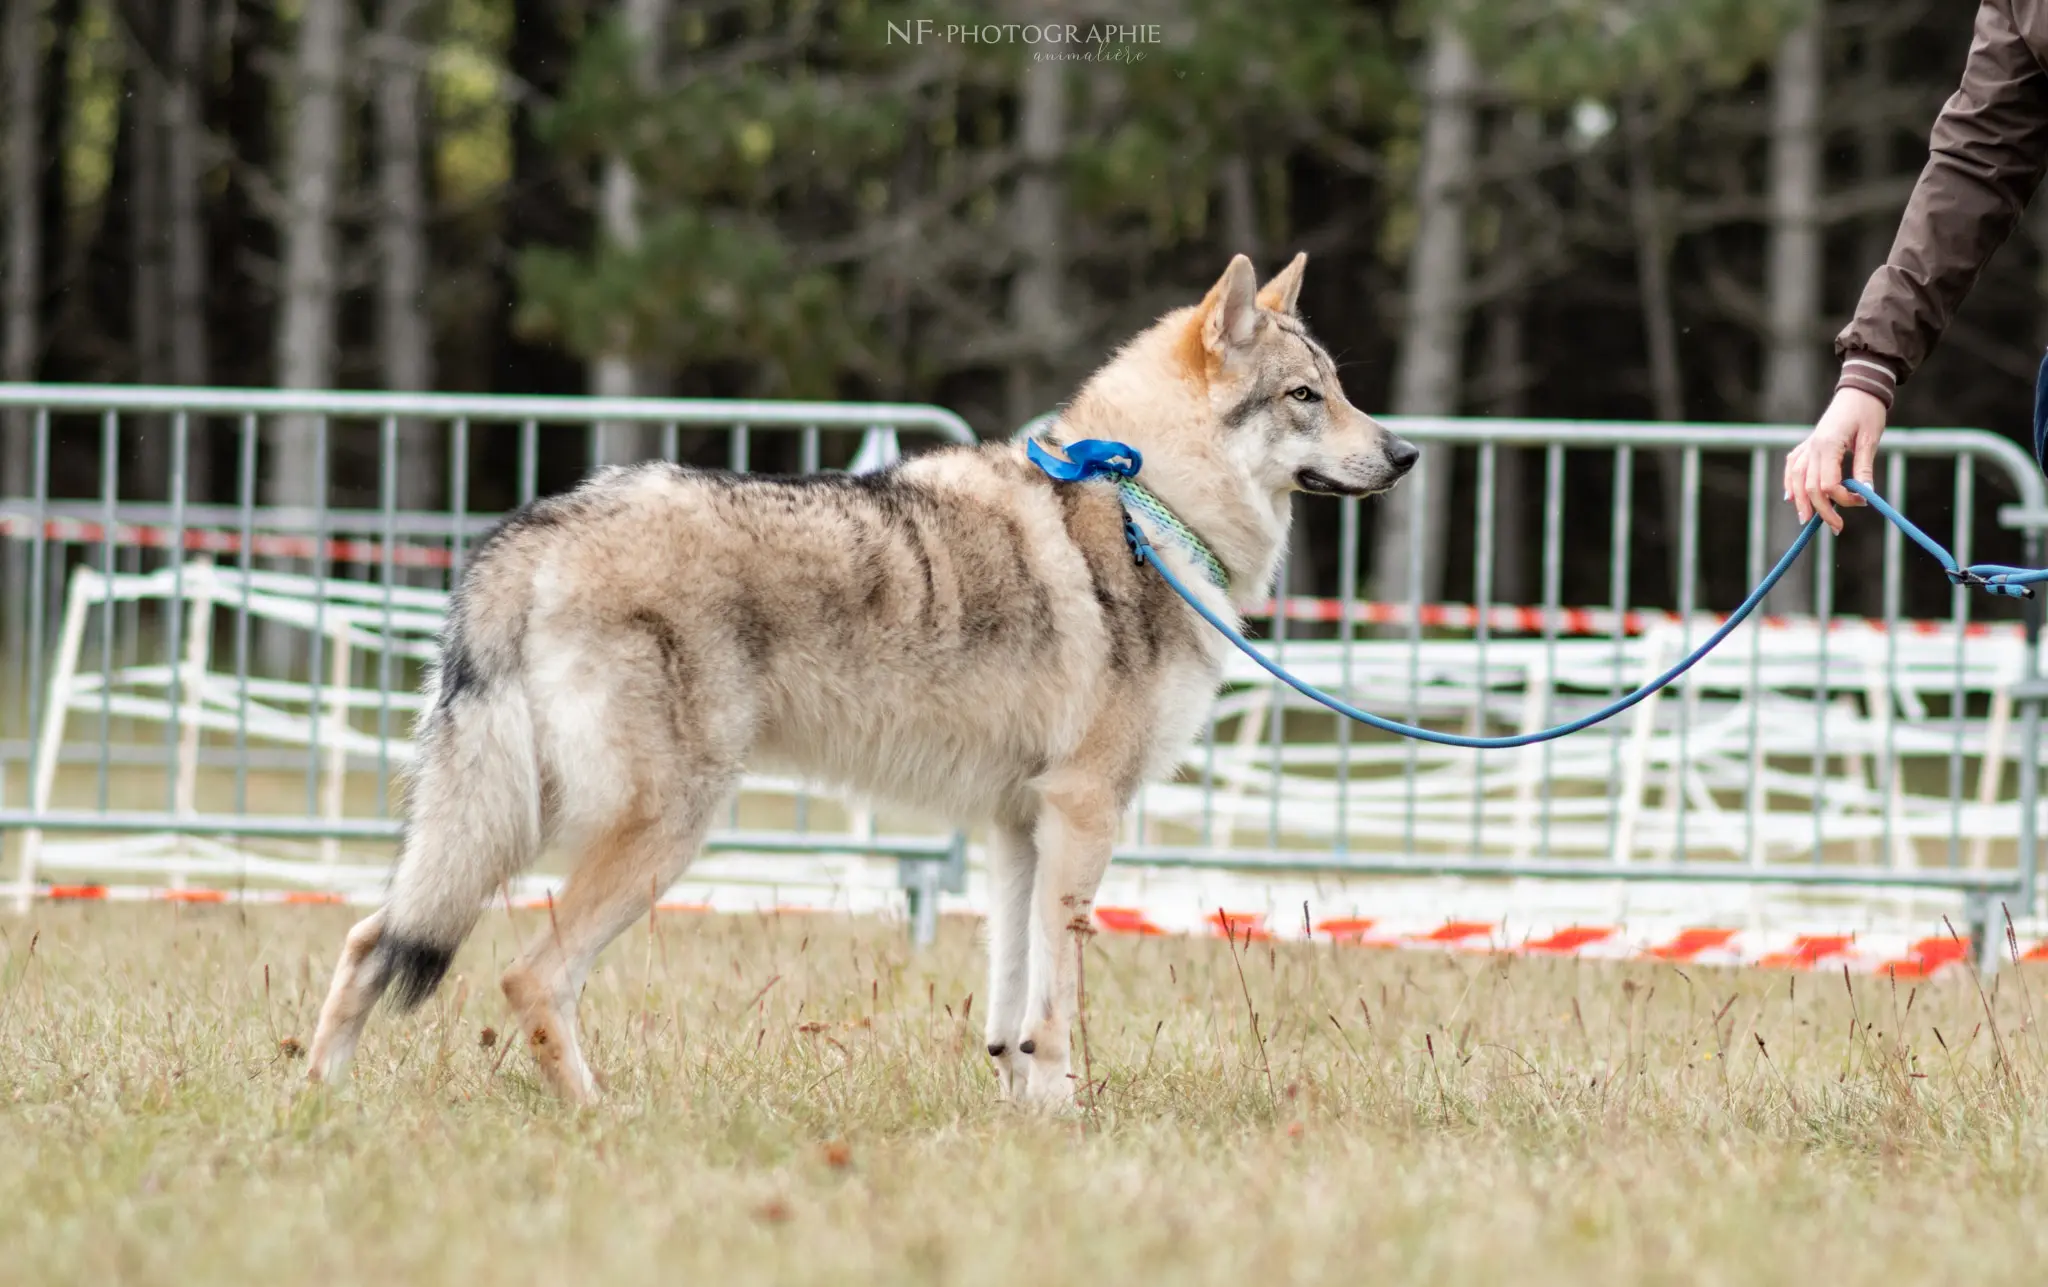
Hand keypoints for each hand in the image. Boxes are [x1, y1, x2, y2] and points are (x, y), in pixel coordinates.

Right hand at [1784, 387, 1886, 533]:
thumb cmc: (1867, 412)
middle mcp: (1812, 447)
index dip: (1843, 498)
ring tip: (1806, 520)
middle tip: (1837, 527)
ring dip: (1800, 502)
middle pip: (1808, 487)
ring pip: (1795, 480)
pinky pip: (1792, 467)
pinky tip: (1790, 497)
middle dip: (1822, 510)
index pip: (1827, 483)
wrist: (1859, 389)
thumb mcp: (1870, 439)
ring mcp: (1806, 446)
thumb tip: (1866, 494)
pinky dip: (1789, 483)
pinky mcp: (1807, 445)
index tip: (1862, 502)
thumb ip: (1864, 468)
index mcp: (1827, 445)